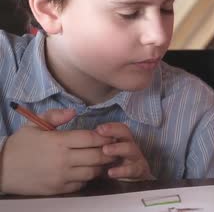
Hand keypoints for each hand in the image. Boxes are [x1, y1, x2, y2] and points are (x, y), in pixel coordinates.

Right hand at [0, 108, 115, 194]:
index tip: (111, 135)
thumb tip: (74, 111)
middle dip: (109, 151)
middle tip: (115, 148)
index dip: (105, 136)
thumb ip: (54, 116)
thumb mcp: (33, 125)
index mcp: (58, 141)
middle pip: (97, 156)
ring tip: (104, 159)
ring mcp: (62, 176)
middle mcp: (63, 160)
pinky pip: (81, 184)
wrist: (1, 170)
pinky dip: (88, 178)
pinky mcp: (59, 188)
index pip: (91, 138)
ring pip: (92, 172)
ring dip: (101, 166)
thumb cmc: (19, 145)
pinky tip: (88, 170)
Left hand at [95, 122, 153, 180]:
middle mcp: (130, 145)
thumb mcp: (105, 154)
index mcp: (123, 140)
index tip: (98, 129)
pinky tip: (110, 172)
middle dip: (114, 132)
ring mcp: (136, 157)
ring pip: (130, 149)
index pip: (119, 128)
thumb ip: (97, 146)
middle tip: (100, 132)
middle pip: (126, 134)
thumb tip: (84, 136)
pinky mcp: (139, 171)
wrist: (131, 182)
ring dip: (118, 148)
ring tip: (105, 150)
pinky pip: (132, 170)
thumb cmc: (113, 165)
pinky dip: (122, 171)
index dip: (111, 127)